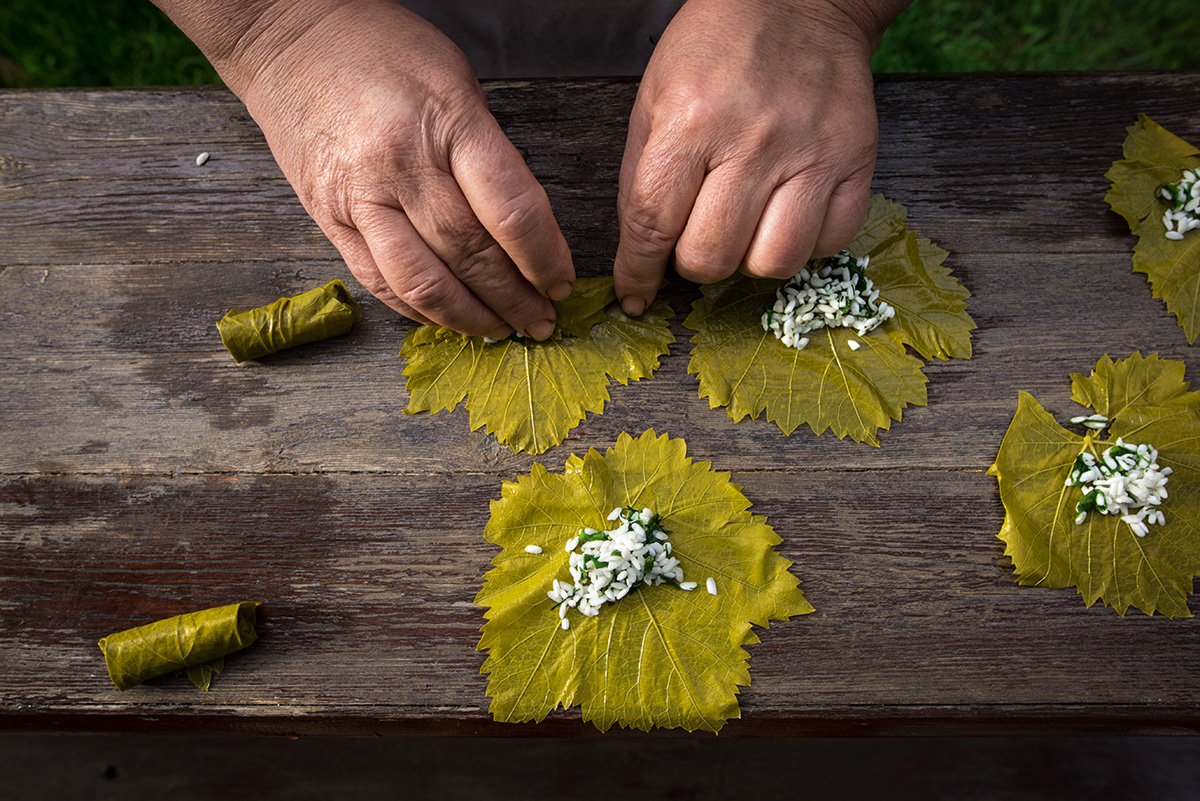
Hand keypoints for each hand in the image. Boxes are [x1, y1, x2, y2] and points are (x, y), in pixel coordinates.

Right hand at [159, 0, 574, 338]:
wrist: (285, 36)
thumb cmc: (379, 47)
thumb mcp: (455, 81)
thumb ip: (488, 151)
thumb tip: (523, 223)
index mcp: (446, 125)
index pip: (511, 211)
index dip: (544, 258)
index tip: (562, 282)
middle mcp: (401, 168)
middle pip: (471, 255)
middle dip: (516, 299)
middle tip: (543, 323)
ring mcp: (360, 199)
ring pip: (423, 283)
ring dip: (470, 318)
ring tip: (501, 332)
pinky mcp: (328, 219)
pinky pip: (378, 282)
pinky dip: (418, 310)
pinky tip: (447, 320)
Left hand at [613, 0, 904, 315]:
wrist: (800, 0)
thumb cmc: (717, 49)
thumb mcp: (654, 98)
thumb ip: (641, 179)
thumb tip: (639, 258)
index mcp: (690, 122)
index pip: (652, 224)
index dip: (639, 272)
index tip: (636, 294)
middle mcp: (753, 141)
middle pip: (713, 256)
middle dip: (695, 263)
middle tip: (698, 239)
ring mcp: (811, 153)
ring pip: (773, 262)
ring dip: (750, 261)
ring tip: (745, 229)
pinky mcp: (855, 160)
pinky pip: (830, 242)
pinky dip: (805, 245)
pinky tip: (788, 216)